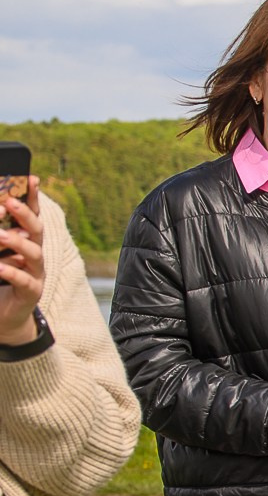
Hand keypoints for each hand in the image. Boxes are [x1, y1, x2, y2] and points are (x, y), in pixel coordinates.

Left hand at [0, 177, 43, 346]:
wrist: (2, 316)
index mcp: (26, 242)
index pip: (32, 215)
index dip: (32, 197)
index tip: (30, 178)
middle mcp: (34, 255)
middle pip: (36, 230)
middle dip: (25, 215)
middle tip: (9, 202)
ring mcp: (35, 273)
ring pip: (34, 254)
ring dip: (17, 242)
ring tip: (0, 236)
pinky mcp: (30, 293)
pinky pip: (24, 280)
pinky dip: (12, 273)